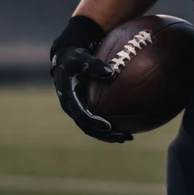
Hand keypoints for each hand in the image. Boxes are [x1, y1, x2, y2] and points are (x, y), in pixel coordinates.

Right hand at [50, 16, 132, 142]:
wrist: (66, 57)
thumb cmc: (75, 57)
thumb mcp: (81, 58)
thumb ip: (93, 65)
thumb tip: (110, 72)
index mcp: (70, 98)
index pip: (82, 115)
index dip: (94, 123)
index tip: (109, 127)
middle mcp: (72, 107)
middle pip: (88, 127)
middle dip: (105, 135)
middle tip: (122, 137)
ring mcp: (78, 109)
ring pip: (92, 127)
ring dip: (108, 134)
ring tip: (126, 137)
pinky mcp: (84, 107)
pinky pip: (96, 119)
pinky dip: (109, 125)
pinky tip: (125, 126)